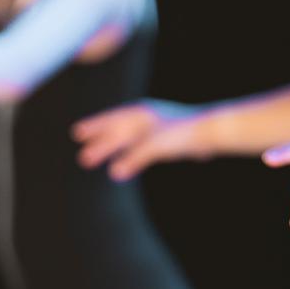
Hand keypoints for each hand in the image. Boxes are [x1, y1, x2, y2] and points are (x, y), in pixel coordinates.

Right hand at [72, 99, 207, 180]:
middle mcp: (147, 118)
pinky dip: (128, 154)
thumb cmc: (183, 134)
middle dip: (100, 139)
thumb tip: (114, 174)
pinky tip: (125, 165)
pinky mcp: (166, 139)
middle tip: (82, 149)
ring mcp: (157, 127)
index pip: (112, 121)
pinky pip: (140, 146)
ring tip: (98, 157)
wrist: (212, 132)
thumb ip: (134, 158)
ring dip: (113, 147)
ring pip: (128, 138)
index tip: (78, 133)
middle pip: (117, 129)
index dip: (95, 128)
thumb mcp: (155, 145)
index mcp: (142, 114)